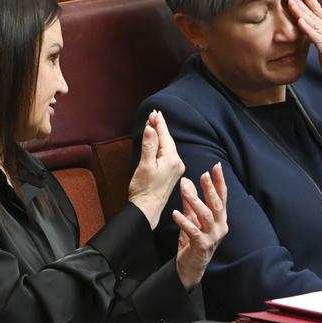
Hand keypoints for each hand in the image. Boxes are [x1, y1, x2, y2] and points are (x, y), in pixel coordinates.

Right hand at [129, 111, 184, 229]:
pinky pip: (167, 154)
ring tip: (154, 124)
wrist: (147, 209)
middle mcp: (177, 163)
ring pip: (167, 147)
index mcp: (172, 159)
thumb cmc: (144, 189)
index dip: (159, 123)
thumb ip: (149, 145)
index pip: (165, 136)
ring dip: (160, 136)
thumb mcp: (145, 164)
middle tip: (154, 114)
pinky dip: (161, 146)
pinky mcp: (171, 174)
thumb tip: (151, 128)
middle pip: (168, 140)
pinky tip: (156, 142)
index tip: (154, 112)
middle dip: (160, 128)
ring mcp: (175, 169)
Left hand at [173, 163, 227, 290]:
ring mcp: (212, 237)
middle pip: (216, 204)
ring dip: (195, 201)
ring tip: (185, 189)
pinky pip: (193, 231)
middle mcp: (220, 227)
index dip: (219, 181)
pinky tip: (175, 213)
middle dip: (210, 188)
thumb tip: (187, 181)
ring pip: (206, 216)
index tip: (217, 166)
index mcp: (220, 219)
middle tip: (204, 174)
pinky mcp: (202, 246)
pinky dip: (184, 221)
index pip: (222, 196)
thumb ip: (190, 201)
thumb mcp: (192, 218)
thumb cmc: (193, 241)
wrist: (190, 268)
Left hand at [285, 0, 321, 112]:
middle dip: (302, 0)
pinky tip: (300, 22)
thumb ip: (318, 41)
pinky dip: (309, 30)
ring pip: (315, 24)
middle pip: (315, 13)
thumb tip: (306, 33)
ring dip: (302, 12)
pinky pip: (318, 40)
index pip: (319, 11)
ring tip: (290, 1)